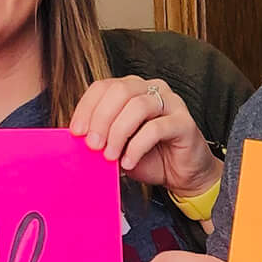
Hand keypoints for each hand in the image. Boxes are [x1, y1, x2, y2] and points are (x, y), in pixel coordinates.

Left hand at [70, 75, 220, 198]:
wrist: (182, 175)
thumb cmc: (150, 157)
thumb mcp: (118, 145)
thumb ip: (102, 137)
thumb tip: (78, 139)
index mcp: (132, 90)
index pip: (103, 86)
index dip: (86, 107)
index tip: (76, 131)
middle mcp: (152, 90)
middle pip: (119, 91)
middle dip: (101, 118)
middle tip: (92, 145)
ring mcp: (171, 103)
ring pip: (138, 106)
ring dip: (118, 133)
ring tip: (110, 156)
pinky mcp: (184, 122)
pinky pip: (156, 128)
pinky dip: (137, 147)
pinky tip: (129, 162)